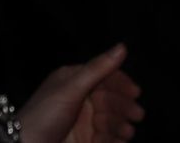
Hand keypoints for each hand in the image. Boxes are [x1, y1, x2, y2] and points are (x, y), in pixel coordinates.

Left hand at [18, 44, 144, 142]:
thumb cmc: (42, 116)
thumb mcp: (70, 89)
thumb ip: (98, 69)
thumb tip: (122, 46)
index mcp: (73, 81)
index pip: (104, 76)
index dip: (121, 83)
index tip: (135, 92)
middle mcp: (79, 99)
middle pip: (110, 99)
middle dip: (123, 107)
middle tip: (137, 116)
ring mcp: (81, 121)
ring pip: (109, 120)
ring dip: (120, 125)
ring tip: (127, 133)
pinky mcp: (83, 140)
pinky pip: (105, 138)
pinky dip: (114, 140)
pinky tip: (120, 142)